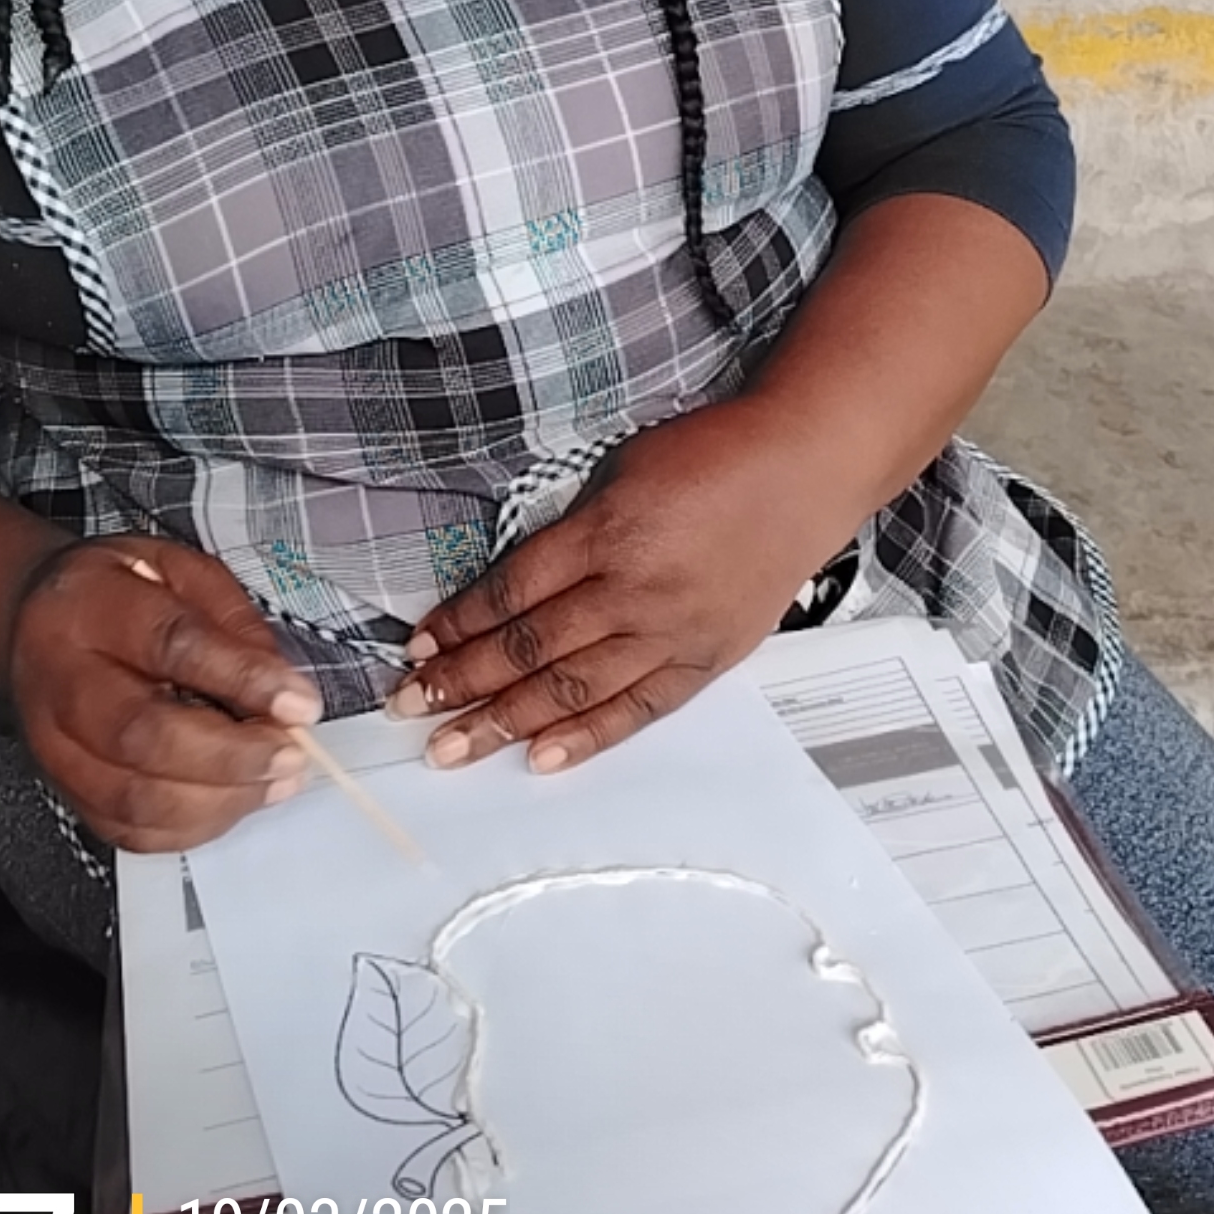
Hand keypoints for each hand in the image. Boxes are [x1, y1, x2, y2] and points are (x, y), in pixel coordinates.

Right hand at [8, 537, 321, 850]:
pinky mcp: (65, 789)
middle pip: (143, 735)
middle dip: (232, 756)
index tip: (299, 703)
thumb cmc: (117, 594)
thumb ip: (234, 624)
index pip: (171, 645)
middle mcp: (62, 680)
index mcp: (90, 608)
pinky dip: (191, 827)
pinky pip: (128, 829)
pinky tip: (231, 801)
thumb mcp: (182, 572)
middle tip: (289, 754)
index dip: (244, 680)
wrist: (37, 623)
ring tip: (273, 782)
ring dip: (220, 800)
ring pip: (135, 797)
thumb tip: (283, 689)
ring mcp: (55, 744)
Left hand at [388, 398, 850, 773]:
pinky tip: (541, 758)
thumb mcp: (622, 470)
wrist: (804, 470)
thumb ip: (571, 531)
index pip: (512, 593)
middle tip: (410, 711)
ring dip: (507, 721)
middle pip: (531, 648)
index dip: (458, 625)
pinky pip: (639, 708)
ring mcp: (672, 631)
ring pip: (574, 689)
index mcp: (606, 533)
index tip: (417, 650)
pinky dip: (588, 737)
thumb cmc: (712, 456)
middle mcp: (634, 590)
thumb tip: (513, 590)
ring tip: (454, 747)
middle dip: (462, 683)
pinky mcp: (707, 659)